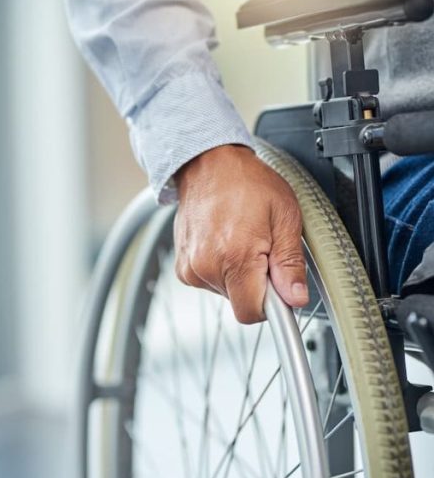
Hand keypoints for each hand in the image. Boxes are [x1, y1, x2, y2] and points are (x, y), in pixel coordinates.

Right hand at [174, 144, 307, 323]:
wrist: (208, 164)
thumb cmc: (246, 183)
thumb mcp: (284, 216)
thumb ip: (290, 263)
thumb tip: (295, 298)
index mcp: (235, 256)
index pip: (252, 313)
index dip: (272, 306)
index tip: (280, 292)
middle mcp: (207, 266)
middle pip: (240, 302)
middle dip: (256, 284)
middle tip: (262, 249)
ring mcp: (191, 267)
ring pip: (226, 292)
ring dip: (238, 275)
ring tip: (240, 239)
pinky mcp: (183, 266)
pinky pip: (209, 281)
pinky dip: (221, 268)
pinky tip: (224, 242)